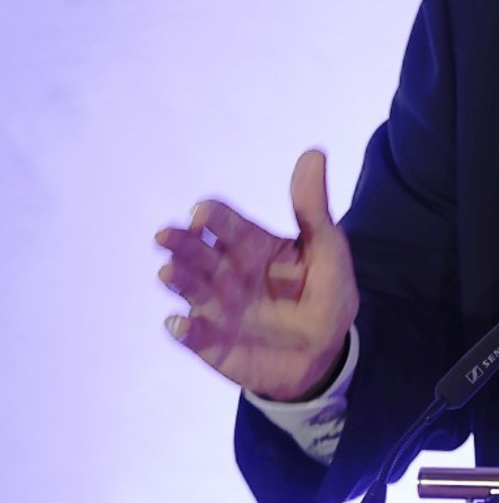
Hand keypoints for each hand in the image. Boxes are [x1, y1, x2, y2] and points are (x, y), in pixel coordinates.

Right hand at [155, 149, 359, 400]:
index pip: (228, 225)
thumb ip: (313, 208)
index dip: (215, 216)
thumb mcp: (327, 249)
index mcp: (252, 246)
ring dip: (178, 279)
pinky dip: (185, 330)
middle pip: (200, 254)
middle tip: (166, 235)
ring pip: (191, 290)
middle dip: (183, 244)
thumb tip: (314, 152)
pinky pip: (195, 336)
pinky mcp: (213, 343)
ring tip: (167, 271)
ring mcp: (217, 308)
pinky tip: (179, 323)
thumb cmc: (326, 292)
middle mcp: (227, 273)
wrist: (327, 350)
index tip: (203, 212)